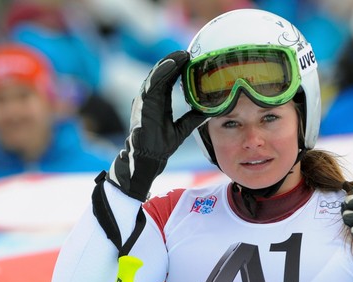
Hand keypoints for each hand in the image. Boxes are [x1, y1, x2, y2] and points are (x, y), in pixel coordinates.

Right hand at [107, 51, 206, 200]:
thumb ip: (192, 118)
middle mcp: (150, 98)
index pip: (168, 80)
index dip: (177, 68)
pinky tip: (172, 64)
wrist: (147, 158)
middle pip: (162, 74)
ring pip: (156, 75)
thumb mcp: (182, 129)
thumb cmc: (160, 145)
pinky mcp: (143, 104)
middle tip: (187, 52)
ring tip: (181, 54)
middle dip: (174, 61)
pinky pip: (152, 84)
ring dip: (169, 63)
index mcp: (159, 102)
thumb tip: (209, 111)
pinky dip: (162, 72)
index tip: (190, 59)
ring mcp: (145, 100)